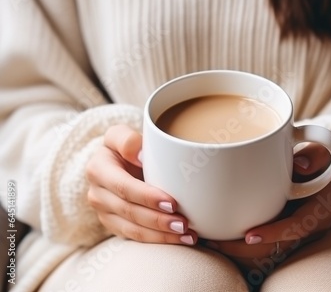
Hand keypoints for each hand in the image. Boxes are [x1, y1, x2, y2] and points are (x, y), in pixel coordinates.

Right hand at [86, 124, 196, 244]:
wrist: (118, 162)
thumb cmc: (126, 147)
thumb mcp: (121, 135)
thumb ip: (128, 140)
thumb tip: (141, 156)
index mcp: (98, 169)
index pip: (124, 187)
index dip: (147, 197)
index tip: (173, 203)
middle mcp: (97, 193)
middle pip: (130, 212)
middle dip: (159, 220)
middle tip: (184, 224)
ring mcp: (104, 213)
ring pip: (133, 229)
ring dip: (162, 235)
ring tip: (187, 235)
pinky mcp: (114, 225)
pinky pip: (135, 238)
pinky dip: (159, 240)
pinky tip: (181, 239)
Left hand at [205, 143, 330, 270]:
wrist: (317, 168)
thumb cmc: (317, 158)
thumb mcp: (321, 152)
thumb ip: (314, 155)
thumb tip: (300, 164)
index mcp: (321, 210)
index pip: (298, 226)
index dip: (275, 233)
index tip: (250, 236)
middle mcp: (309, 227)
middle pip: (276, 246)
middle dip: (245, 249)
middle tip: (216, 244)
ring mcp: (292, 231)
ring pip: (265, 249)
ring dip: (237, 249)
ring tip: (209, 243)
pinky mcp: (279, 230)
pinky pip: (260, 243)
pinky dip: (238, 242)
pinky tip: (216, 236)